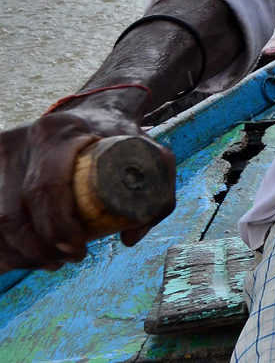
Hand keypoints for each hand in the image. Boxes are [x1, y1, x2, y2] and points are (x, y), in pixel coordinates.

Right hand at [0, 92, 164, 273]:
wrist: (96, 112)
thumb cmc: (123, 138)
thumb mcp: (153, 156)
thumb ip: (160, 194)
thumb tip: (129, 238)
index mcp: (61, 132)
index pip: (46, 188)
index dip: (56, 227)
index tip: (78, 250)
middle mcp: (23, 140)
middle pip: (10, 211)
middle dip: (36, 248)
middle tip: (66, 260)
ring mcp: (2, 155)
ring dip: (17, 251)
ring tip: (49, 261)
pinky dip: (3, 244)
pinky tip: (20, 258)